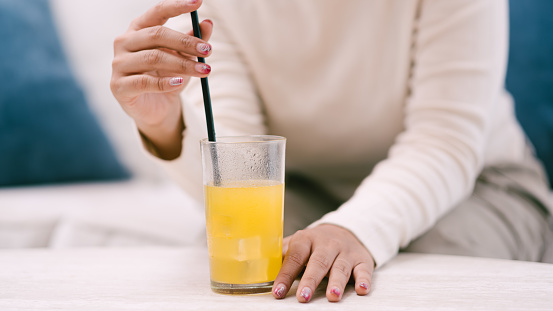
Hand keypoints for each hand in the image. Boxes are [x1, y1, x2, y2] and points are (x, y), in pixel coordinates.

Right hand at [110, 0, 212, 158]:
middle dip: (186, 42)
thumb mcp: (183, 58)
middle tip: (208, 50)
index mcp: (138, 29)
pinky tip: (180, 82)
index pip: (157, 12)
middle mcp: (124, 42)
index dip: (177, 6)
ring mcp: (118, 64)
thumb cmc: (167, 78)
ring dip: (182, 64)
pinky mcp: (119, 86)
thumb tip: (208, 23)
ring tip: (204, 70)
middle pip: (156, 35)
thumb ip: (193, 41)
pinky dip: (165, 82)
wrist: (155, 109)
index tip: (198, 2)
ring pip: (153, 58)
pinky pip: (144, 82)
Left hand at [272, 224, 374, 302]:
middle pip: (318, 262)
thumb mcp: (297, 244)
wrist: (345, 230)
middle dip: (311, 280)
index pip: (294, 257)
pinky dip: (364, 279)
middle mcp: (326, 244)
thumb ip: (280, 254)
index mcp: (306, 239)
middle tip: (304, 296)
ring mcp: (345, 251)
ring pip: (341, 267)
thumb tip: (256, 267)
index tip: (278, 292)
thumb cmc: (315, 244)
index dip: (286, 275)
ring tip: (332, 296)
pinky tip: (362, 289)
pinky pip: (364, 269)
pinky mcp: (361, 259)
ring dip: (336, 282)